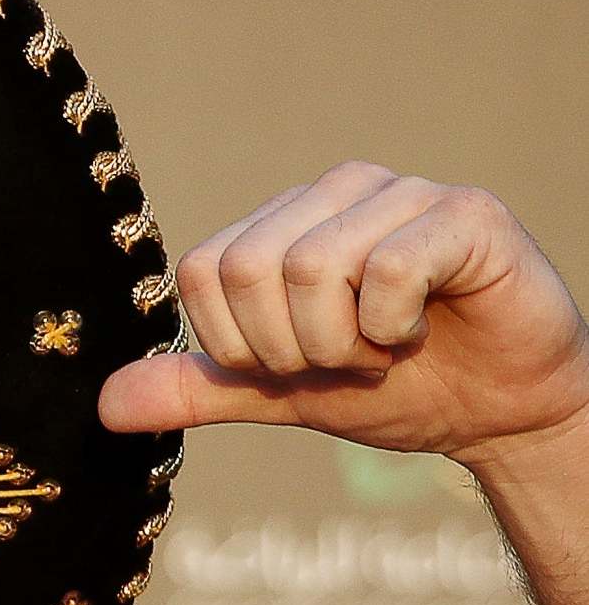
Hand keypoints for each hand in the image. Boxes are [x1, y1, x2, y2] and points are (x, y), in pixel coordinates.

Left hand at [98, 160, 588, 466]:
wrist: (500, 412)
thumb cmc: (395, 388)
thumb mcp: (279, 394)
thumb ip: (199, 388)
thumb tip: (104, 406)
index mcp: (282, 222)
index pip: (202, 272)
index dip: (239, 344)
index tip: (297, 363)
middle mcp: (335, 192)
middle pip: (248, 269)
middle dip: (292, 348)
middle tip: (349, 358)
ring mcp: (401, 194)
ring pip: (310, 268)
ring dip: (345, 342)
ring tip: (387, 346)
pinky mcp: (464, 212)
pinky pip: (388, 269)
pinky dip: (392, 326)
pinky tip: (422, 329)